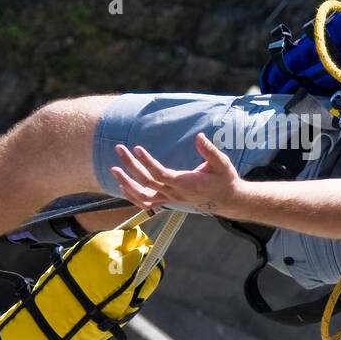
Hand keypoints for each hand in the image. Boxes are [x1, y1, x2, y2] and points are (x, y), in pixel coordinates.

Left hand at [111, 133, 242, 214]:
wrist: (226, 199)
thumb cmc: (224, 179)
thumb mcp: (222, 163)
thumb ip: (210, 151)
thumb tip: (199, 137)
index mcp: (186, 184)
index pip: (160, 174)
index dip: (147, 162)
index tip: (137, 148)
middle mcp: (175, 194)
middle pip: (146, 182)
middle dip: (130, 165)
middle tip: (119, 148)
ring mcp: (170, 199)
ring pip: (142, 196)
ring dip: (126, 183)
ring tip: (114, 168)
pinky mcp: (169, 201)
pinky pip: (146, 203)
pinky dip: (132, 196)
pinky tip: (123, 184)